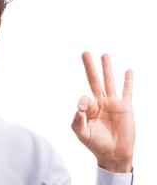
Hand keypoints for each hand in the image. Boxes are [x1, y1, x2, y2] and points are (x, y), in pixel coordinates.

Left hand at [71, 51, 134, 172]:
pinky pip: (127, 91)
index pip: (84, 98)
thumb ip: (77, 123)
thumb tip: (77, 110)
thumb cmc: (97, 145)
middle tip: (84, 52)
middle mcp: (100, 103)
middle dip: (89, 67)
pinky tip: (128, 71)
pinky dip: (128, 81)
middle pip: (94, 80)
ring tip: (104, 55)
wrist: (115, 154)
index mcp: (89, 109)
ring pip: (109, 82)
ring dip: (107, 68)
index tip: (82, 110)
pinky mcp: (125, 107)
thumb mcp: (82, 135)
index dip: (82, 102)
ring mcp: (113, 104)